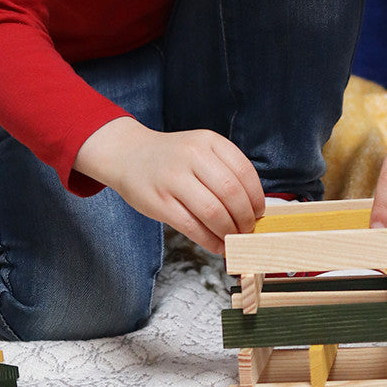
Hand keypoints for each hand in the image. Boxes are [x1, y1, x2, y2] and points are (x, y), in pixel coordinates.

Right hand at [74, 118, 264, 253]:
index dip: (256, 198)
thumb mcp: (200, 149)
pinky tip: (216, 245)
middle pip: (231, 194)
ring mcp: (174, 179)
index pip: (245, 172)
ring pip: (214, 212)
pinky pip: (192, 227)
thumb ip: (224, 171)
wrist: (128, 155)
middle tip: (247, 229)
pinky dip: (210, 241)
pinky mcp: (160, 202)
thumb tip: (252, 208)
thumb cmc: (171, 158)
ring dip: (229, 232)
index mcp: (209, 141)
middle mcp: (192, 156)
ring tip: (233, 238)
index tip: (259, 212)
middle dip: (245, 218)